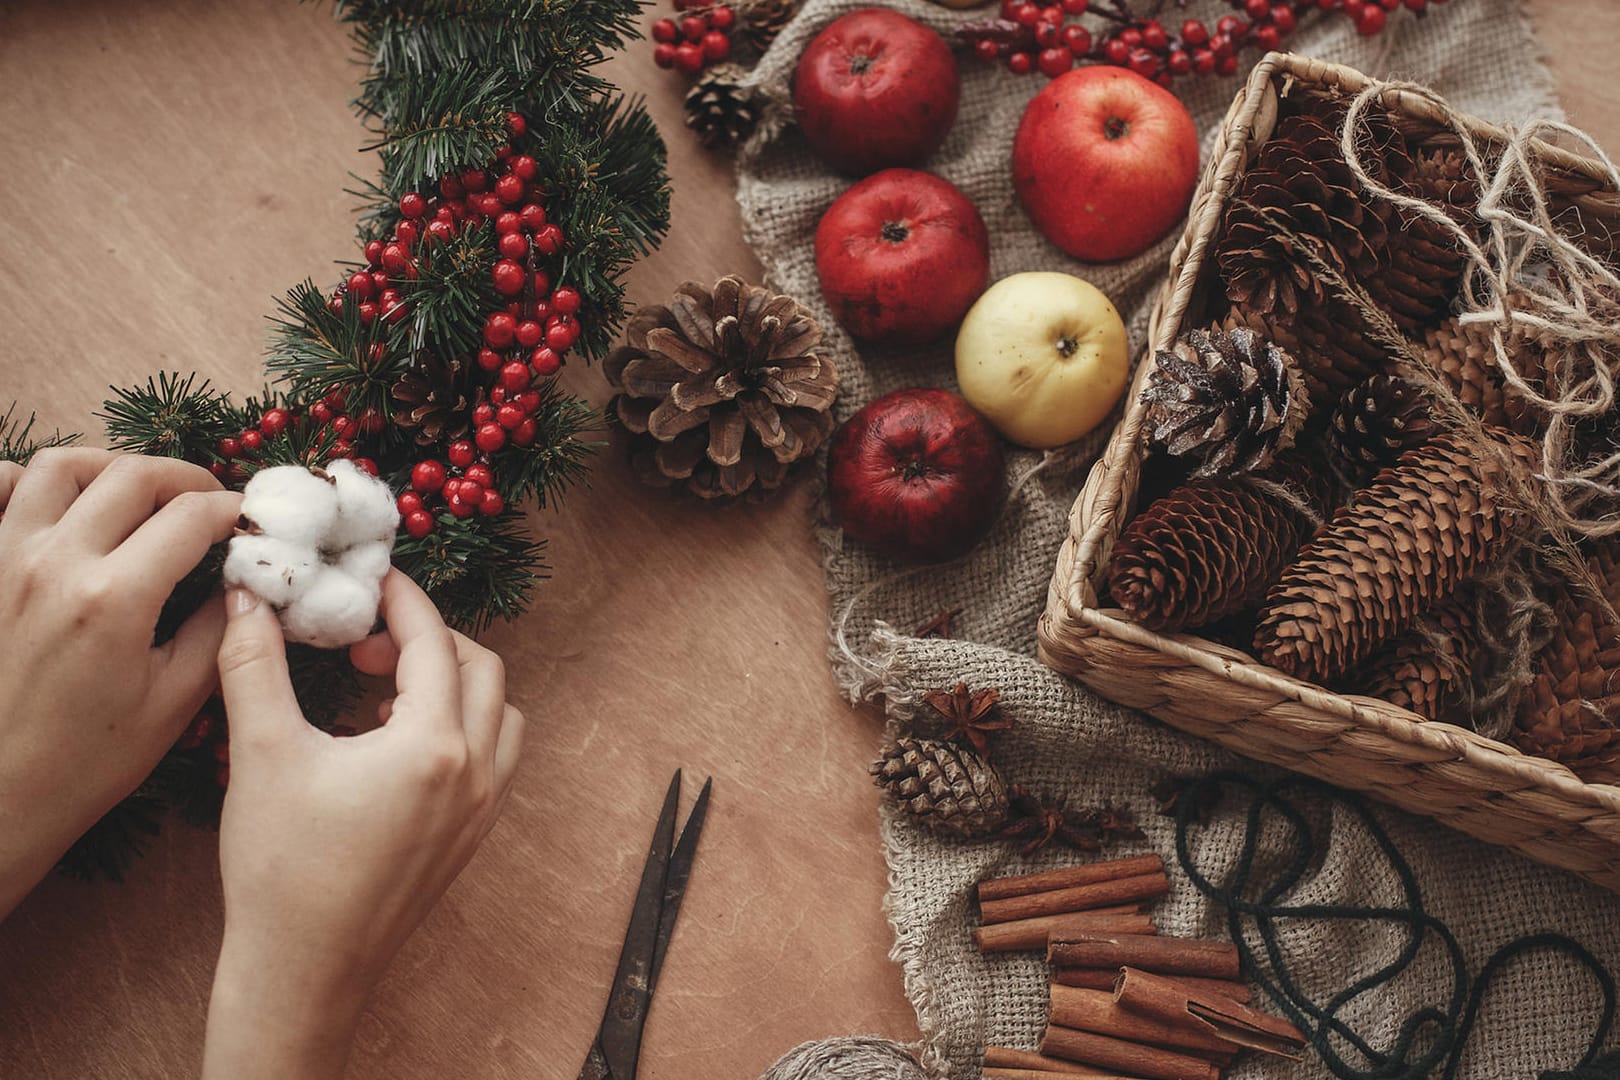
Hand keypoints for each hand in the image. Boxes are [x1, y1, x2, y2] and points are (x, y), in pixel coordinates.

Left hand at [0, 449, 239, 914]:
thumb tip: (244, 578)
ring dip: (113, 468)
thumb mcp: (177, 701)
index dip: (235, 510)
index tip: (253, 522)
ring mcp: (3, 559)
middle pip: (133, 474)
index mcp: (115, 597)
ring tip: (140, 495)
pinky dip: (29, 481)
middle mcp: (54, 563)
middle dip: (186, 479)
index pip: (192, 515)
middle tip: (209, 505)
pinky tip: (63, 506)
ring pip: (61, 464)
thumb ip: (219, 628)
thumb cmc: (88, 761)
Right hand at [204, 570, 524, 1079]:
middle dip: (426, 640)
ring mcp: (481, 809)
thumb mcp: (263, 754)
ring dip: (452, 683)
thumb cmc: (282, 869)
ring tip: (379, 689)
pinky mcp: (472, 837)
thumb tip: (249, 599)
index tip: (370, 579)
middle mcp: (475, 773)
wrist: (303, 972)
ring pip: (497, 714)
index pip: (434, 643)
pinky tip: (392, 740)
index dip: (403, 600)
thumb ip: (255, 664)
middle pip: (480, 669)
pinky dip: (458, 726)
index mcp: (433, 746)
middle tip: (361, 643)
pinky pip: (490, 757)